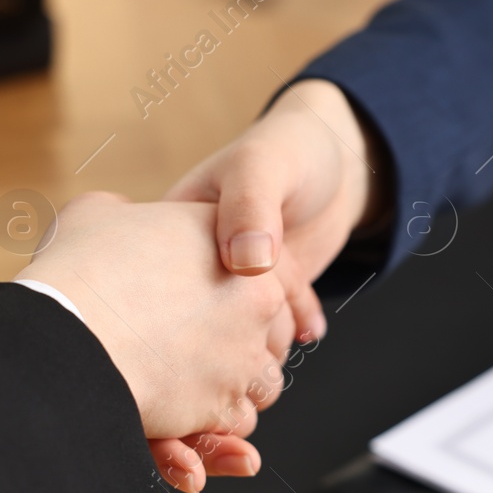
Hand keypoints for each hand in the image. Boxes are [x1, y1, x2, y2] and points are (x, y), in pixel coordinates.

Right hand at [16, 193, 294, 492]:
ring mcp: (245, 353)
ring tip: (188, 386)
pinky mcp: (224, 404)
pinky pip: (236, 423)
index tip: (208, 303)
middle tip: (194, 348)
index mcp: (230, 240)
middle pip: (271, 328)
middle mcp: (254, 295)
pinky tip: (181, 415)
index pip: (268, 268)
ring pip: (262, 382)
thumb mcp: (95, 213)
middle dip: (241, 343)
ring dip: (233, 388)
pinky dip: (215, 427)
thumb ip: (124, 213)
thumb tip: (121, 218)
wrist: (65, 332)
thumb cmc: (75, 270)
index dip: (238, 290)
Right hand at [165, 79, 388, 339]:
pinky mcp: (263, 301)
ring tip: (292, 331)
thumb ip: (250, 205)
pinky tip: (311, 328)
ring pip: (235, 336)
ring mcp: (231, 286)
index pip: (155, 281)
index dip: (178, 305)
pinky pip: (268, 336)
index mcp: (172, 229)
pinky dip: (292, 337)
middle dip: (231, 333)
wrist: (337, 163)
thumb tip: (244, 263)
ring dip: (265, 342)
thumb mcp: (261, 165)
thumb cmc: (290, 150)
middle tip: (263, 325)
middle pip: (197, 320)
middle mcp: (195, 264)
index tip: (220, 310)